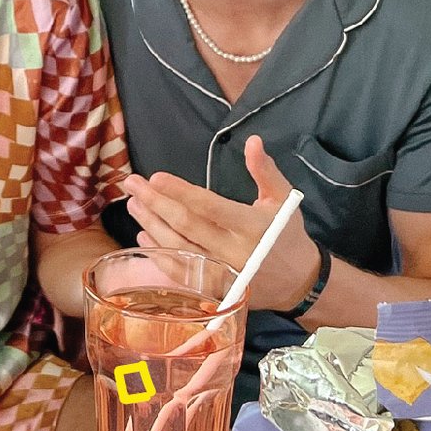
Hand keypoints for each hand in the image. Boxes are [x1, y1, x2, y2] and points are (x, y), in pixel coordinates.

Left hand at [122, 135, 317, 312]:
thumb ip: (265, 170)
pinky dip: (159, 254)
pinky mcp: (214, 289)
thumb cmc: (287, 234)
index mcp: (252, 226)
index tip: (155, 177)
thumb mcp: (283, 199)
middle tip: (132, 184)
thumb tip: (252, 140)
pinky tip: (143, 235)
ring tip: (133, 203)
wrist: (299, 282)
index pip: (210, 206)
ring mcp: (222, 274)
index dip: (181, 192)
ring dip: (151, 224)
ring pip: (178, 248)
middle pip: (186, 226)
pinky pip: (180, 273)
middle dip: (155, 203)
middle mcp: (234, 252)